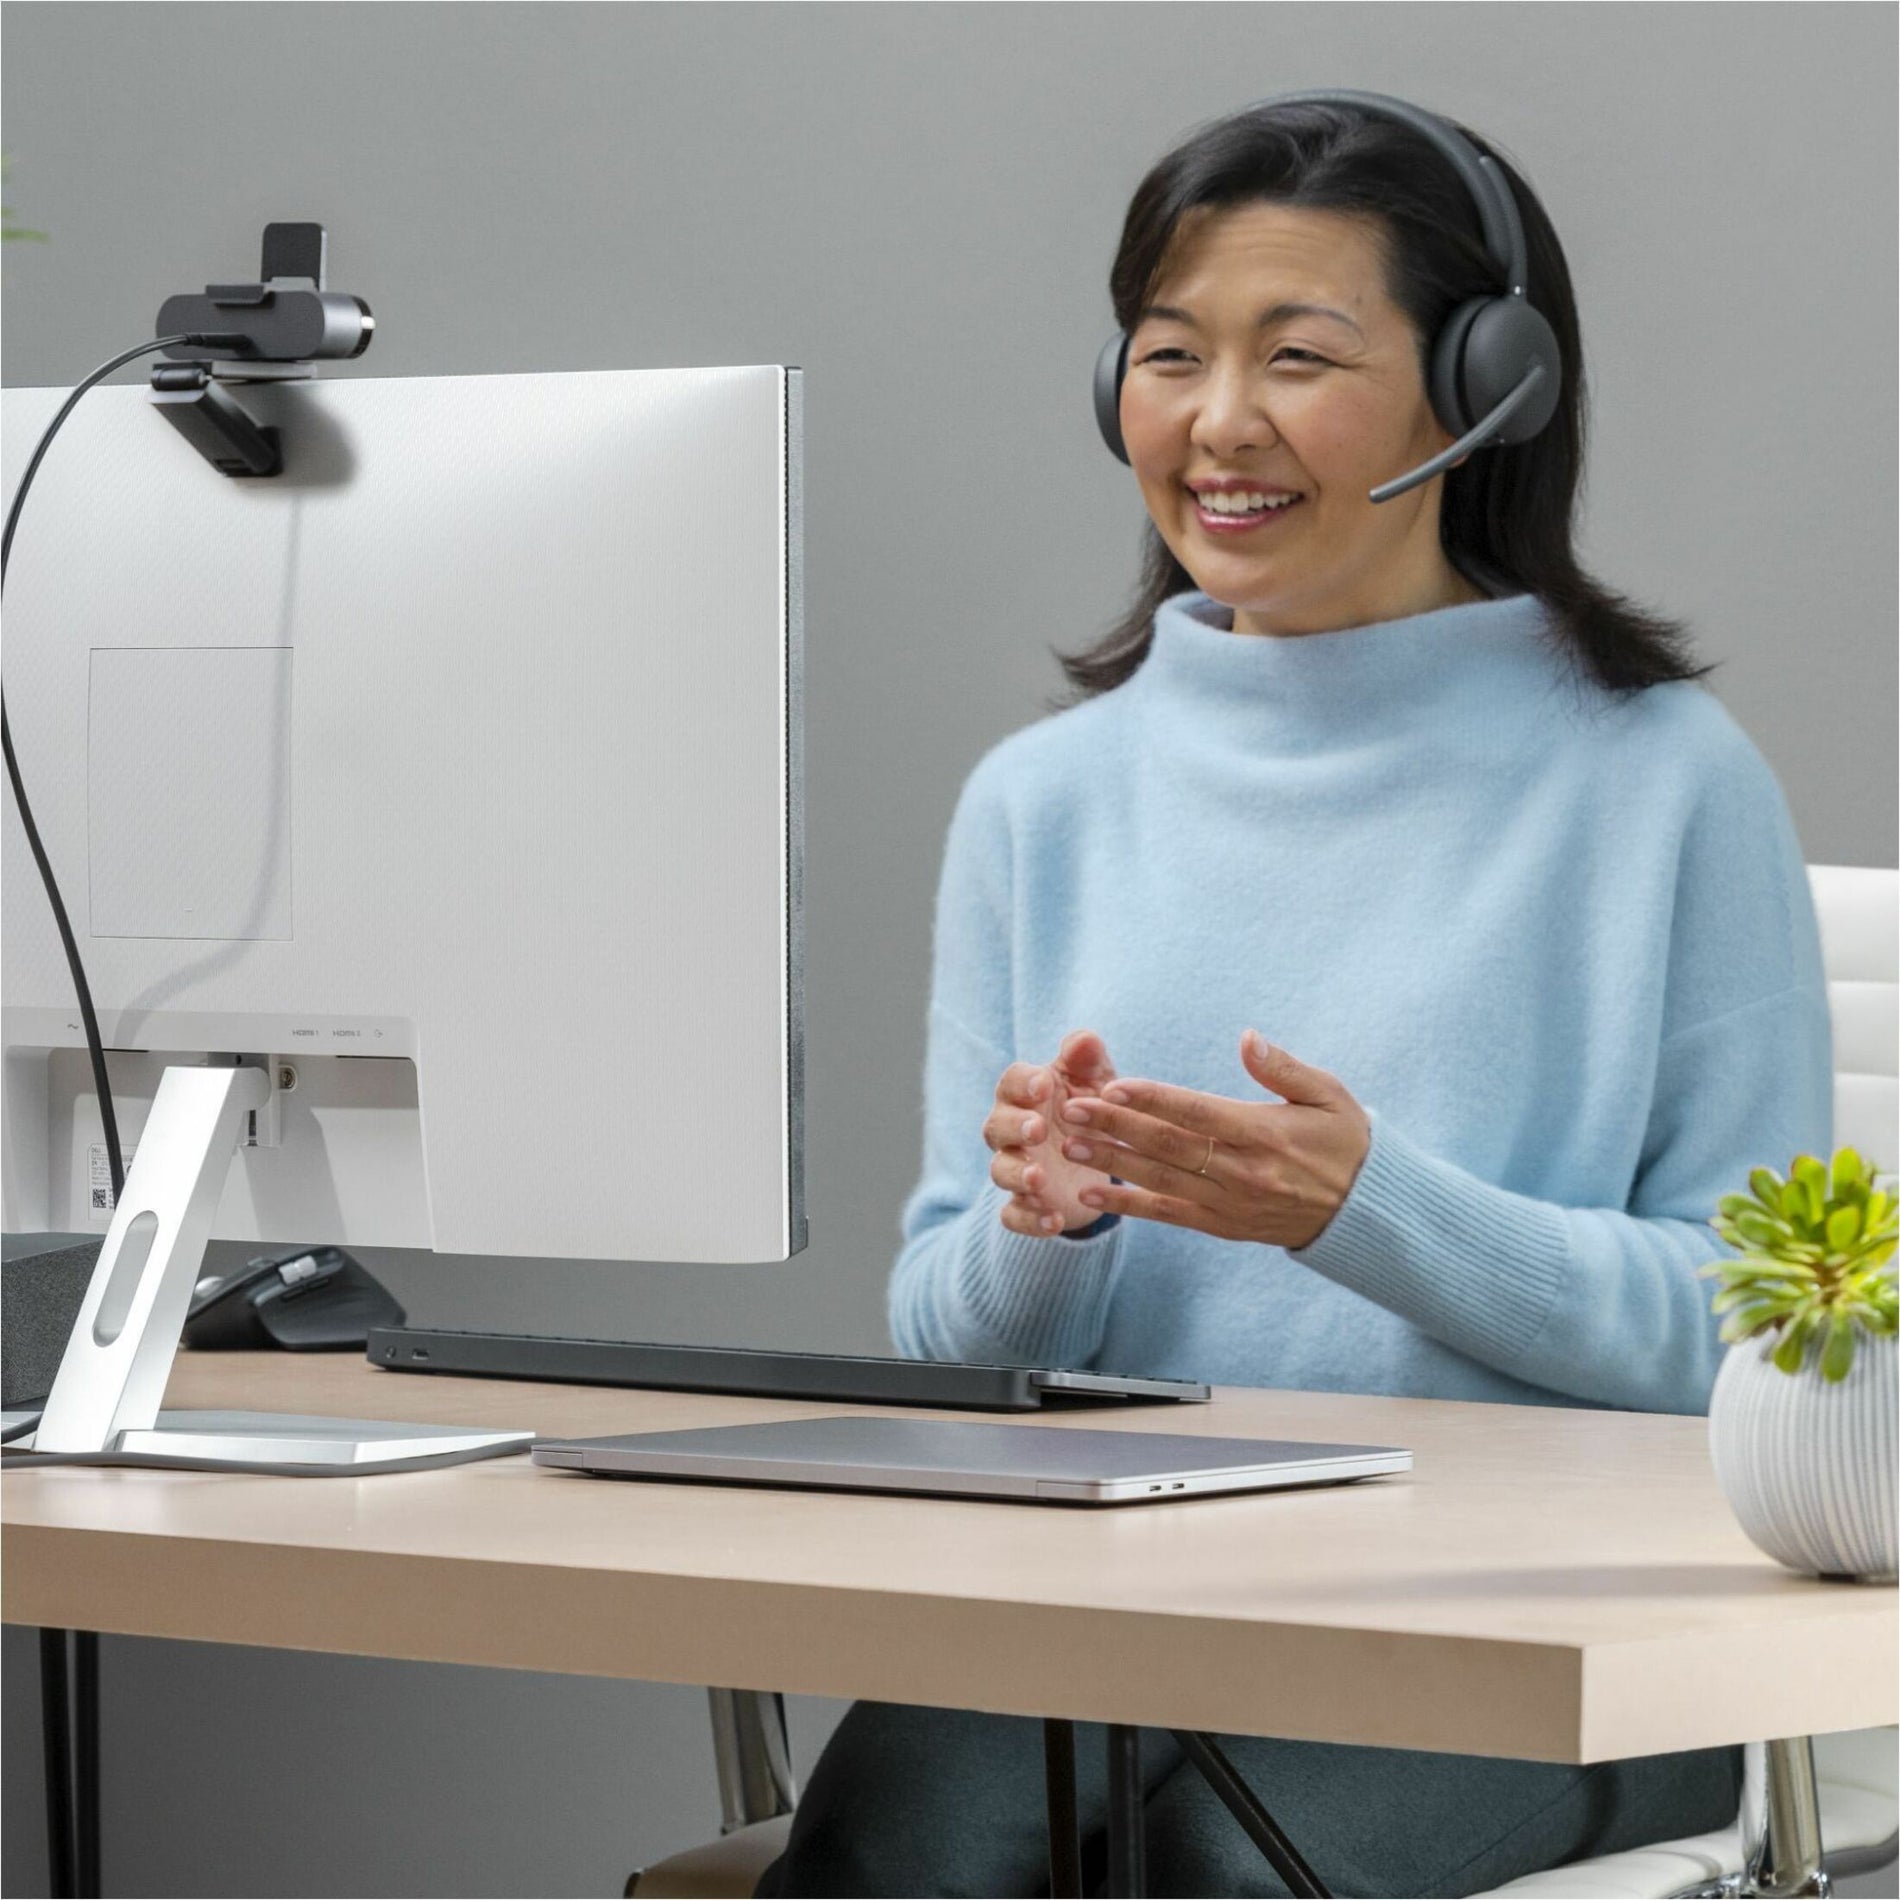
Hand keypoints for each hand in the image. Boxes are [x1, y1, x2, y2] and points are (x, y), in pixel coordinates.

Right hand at [982, 1029, 1124, 1235]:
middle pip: (995, 1127)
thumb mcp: (1096, 1079)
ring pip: (1000, 1172)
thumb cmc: (1091, 1106)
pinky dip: (1029, 1220)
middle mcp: (1013, 1132)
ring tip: (1039, 1179)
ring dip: (1017, 1175)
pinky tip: (1054, 1220)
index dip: (1023, 1084)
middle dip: (1014, 1128)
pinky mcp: (1027, 1205)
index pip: (1011, 1083)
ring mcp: (1018, 1169)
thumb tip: (1085, 1040)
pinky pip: (1013, 1216)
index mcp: (1026, 1095)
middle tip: (1038, 1129)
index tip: (1044, 1085)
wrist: (1103, 1157)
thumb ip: (1088, 1058)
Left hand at [1053, 1030, 1370, 1249]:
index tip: (1114, 1084)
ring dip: (1111, 1163)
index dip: (1154, 1099)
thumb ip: (1283, 1068)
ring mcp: (1231, 1203)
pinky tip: (1092, 1195)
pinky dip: (1129, 1205)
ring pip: (1161, 1181)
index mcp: (1266, 1133)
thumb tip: (1247, 1037)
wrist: (1367, 1212)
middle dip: (1116, 1126)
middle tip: (1071, 1109)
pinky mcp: (1224, 1226)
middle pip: (1169, 1146)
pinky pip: (1169, 1216)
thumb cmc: (1346, 1141)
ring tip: (1069, 1146)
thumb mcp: (1329, 1094)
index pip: (1198, 1112)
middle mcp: (1244, 1171)